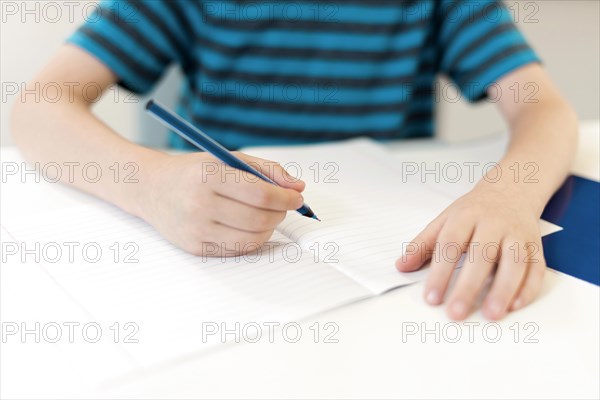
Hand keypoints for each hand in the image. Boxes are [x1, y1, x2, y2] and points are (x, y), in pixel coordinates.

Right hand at [138, 152, 304, 255]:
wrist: (152, 189)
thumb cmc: (195, 172)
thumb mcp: (227, 159)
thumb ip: (266, 170)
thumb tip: (298, 186)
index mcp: (208, 176)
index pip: (261, 194)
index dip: (286, 198)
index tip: (296, 197)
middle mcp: (199, 204)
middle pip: (260, 218)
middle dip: (281, 213)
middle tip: (283, 206)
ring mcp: (196, 229)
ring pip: (252, 239)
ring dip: (269, 228)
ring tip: (266, 215)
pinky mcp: (195, 248)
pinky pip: (238, 250)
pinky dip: (252, 239)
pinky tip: (248, 226)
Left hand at [396, 184, 545, 319]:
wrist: (511, 189)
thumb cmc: (473, 211)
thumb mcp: (444, 220)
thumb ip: (423, 244)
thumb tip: (401, 266)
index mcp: (467, 216)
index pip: (450, 245)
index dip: (440, 273)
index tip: (432, 298)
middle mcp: (494, 224)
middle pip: (482, 255)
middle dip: (469, 286)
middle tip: (456, 312)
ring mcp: (518, 234)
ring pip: (514, 262)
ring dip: (504, 289)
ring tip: (492, 314)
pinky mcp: (537, 246)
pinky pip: (537, 268)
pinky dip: (529, 287)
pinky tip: (516, 305)